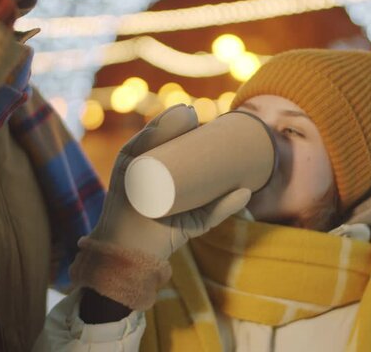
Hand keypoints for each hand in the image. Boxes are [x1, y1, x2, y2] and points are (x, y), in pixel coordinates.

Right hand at [89, 104, 250, 259]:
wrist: (138, 256)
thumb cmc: (166, 235)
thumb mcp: (197, 218)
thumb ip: (220, 206)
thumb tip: (248, 191)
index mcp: (157, 169)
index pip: (169, 141)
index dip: (182, 125)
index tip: (201, 117)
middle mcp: (141, 166)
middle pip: (158, 136)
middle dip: (175, 119)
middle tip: (194, 115)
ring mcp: (130, 170)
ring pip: (147, 139)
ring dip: (165, 122)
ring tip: (186, 115)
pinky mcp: (122, 177)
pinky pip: (131, 151)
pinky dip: (146, 137)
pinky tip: (159, 126)